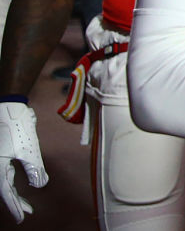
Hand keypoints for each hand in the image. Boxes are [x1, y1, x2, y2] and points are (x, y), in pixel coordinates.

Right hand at [0, 102, 47, 223]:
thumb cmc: (17, 128)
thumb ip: (35, 170)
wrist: (7, 108)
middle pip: (4, 189)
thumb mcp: (30, 150)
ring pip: (3, 182)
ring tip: (25, 204)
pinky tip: (17, 185)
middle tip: (26, 213)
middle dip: (15, 202)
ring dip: (13, 193)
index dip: (14, 206)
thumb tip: (39, 184)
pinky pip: (3, 173)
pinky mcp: (0, 155)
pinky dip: (11, 181)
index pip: (6, 193)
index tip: (22, 217)